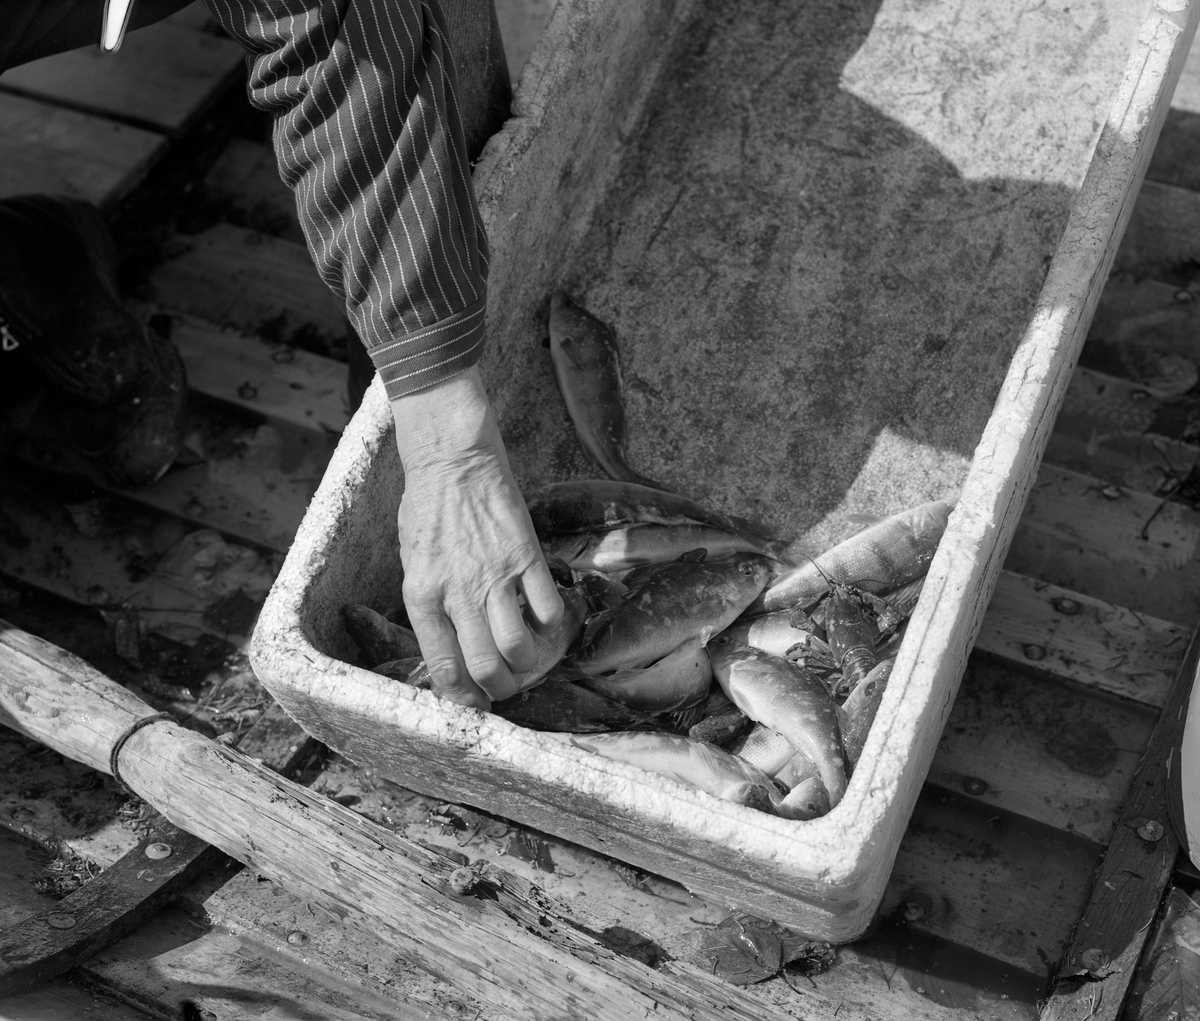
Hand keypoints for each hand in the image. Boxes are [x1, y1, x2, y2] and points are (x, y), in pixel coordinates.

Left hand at [391, 367, 562, 707]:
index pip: (443, 666)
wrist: (453, 459)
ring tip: (529, 661)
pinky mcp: (526, 556)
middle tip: (505, 688)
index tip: (473, 704)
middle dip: (499, 690)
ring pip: (518, 646)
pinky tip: (550, 625)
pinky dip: (553, 628)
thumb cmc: (428, 509)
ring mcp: (494, 575)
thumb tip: (454, 646)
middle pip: (485, 666)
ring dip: (528, 665)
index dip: (462, 697)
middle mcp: (457, 592)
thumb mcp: (413, 562)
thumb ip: (431, 604)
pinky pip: (548, 609)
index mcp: (422, 595)